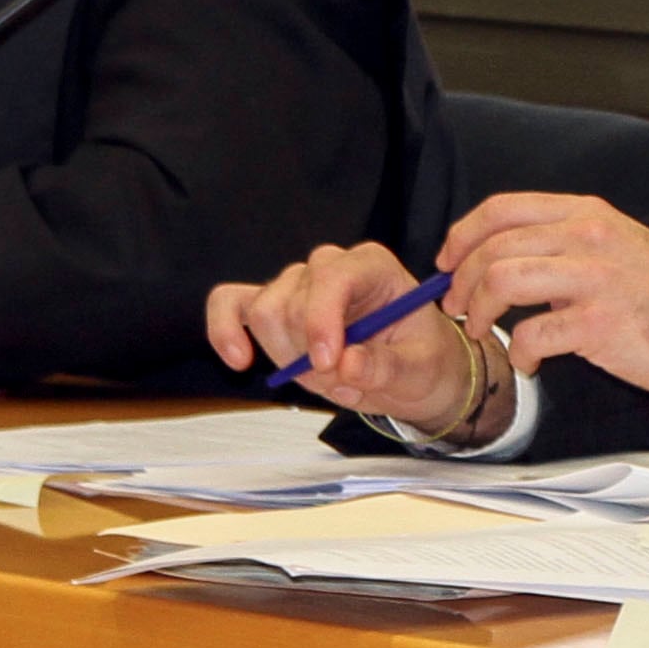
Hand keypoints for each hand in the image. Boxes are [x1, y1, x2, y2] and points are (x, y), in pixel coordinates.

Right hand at [206, 242, 486, 429]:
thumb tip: (347, 365)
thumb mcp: (420, 369)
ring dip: (286, 356)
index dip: (321, 322)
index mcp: (372, 266)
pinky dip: (225, 331)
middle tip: (343, 381)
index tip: (328, 363)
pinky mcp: (272, 307)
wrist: (414, 372)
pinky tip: (238, 360)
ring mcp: (297, 285)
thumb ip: (386, 367)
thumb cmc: (422, 360)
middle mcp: (330, 266)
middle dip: (307, 353)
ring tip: (326, 376)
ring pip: (263, 313)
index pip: (331, 279)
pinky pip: (230, 304)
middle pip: (290, 302)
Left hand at [436, 194, 648, 401]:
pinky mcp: (600, 324)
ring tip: (482, 331)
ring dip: (478, 311)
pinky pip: (532, 333)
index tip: (448, 261)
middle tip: (458, 308)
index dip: (462, 235)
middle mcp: (589, 237)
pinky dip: (519, 352)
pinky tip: (530, 362)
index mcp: (589, 215)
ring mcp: (595, 279)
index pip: (503, 209)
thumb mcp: (621, 246)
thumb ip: (570, 245)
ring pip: (502, 280)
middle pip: (493, 248)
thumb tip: (512, 263)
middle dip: (461, 282)